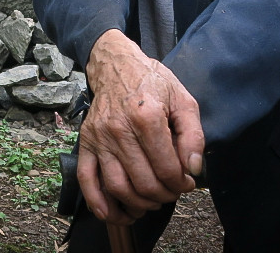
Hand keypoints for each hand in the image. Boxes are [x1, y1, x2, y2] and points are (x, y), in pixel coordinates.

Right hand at [78, 29, 203, 224]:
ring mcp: (99, 137)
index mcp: (146, 117)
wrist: (115, 66)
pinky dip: (99, 204)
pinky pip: (87, 180)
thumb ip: (193, 135)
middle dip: (164, 195)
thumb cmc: (152, 82)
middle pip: (144, 182)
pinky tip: (115, 214)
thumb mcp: (183, 100)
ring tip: (152, 202)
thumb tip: (193, 168)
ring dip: (139, 204)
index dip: (182, 183)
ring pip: (118, 187)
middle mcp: (119, 129)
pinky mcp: (86, 142)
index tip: (187, 182)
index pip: (167, 168)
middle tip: (172, 192)